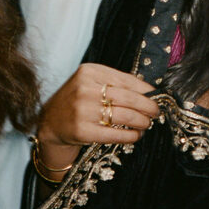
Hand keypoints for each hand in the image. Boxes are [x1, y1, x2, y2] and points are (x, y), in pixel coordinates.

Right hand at [37, 63, 159, 171]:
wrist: (51, 122)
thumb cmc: (78, 100)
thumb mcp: (91, 82)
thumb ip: (115, 82)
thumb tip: (148, 91)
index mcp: (89, 72)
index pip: (127, 80)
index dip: (146, 91)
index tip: (157, 97)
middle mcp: (85, 89)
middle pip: (129, 99)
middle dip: (148, 107)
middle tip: (156, 112)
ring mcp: (83, 110)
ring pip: (125, 116)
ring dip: (142, 122)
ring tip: (147, 123)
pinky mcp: (82, 131)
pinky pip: (115, 134)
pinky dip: (130, 136)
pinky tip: (136, 135)